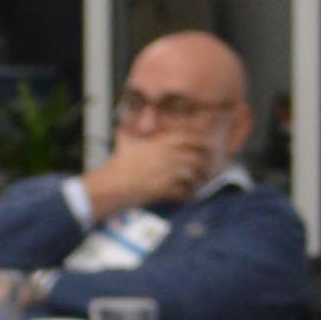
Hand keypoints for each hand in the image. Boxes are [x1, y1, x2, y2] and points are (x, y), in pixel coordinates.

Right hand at [80, 125, 210, 214]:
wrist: (112, 184)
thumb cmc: (118, 164)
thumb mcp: (125, 143)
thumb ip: (129, 133)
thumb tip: (124, 125)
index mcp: (160, 143)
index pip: (189, 137)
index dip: (201, 140)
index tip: (207, 144)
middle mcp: (168, 156)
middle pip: (197, 156)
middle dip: (204, 162)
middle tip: (207, 167)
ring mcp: (168, 173)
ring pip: (194, 173)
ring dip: (199, 178)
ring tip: (200, 181)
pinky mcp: (166, 189)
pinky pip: (185, 191)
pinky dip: (188, 193)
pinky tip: (186, 194)